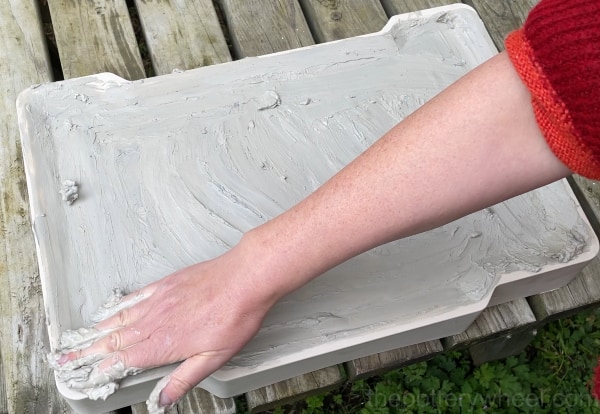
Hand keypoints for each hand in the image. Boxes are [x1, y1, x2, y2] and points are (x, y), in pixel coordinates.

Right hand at [58, 245, 273, 407]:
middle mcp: (156, 322)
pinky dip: (119, 306)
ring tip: (81, 338)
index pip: (126, 361)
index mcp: (165, 344)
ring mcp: (159, 300)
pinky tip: (110, 310)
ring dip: (98, 331)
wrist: (245, 278)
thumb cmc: (235, 316)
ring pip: (121, 318)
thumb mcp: (215, 358)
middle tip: (67, 358)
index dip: (105, 370)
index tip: (88, 376)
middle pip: (115, 340)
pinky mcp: (166, 284)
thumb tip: (162, 400)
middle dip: (89, 352)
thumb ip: (185, 378)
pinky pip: (135, 297)